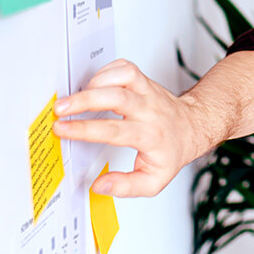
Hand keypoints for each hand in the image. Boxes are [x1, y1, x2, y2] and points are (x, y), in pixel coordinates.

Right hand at [53, 59, 203, 197]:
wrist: (192, 127)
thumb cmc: (171, 152)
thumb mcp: (154, 180)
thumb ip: (126, 187)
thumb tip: (100, 185)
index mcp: (150, 136)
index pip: (115, 130)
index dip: (86, 129)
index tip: (63, 129)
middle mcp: (149, 110)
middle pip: (118, 98)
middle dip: (85, 100)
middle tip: (61, 107)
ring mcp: (148, 93)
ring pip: (124, 75)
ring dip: (97, 81)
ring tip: (76, 94)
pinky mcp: (145, 81)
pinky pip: (126, 67)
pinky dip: (107, 70)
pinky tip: (95, 83)